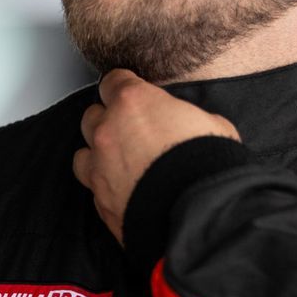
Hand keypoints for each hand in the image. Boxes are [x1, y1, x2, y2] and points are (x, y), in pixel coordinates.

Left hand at [72, 69, 239, 242]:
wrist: (197, 215)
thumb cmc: (208, 166)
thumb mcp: (213, 125)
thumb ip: (188, 119)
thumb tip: (191, 126)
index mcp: (134, 102)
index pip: (113, 81)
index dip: (125, 86)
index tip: (134, 94)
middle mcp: (108, 131)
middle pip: (92, 115)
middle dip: (109, 120)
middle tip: (132, 131)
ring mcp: (99, 168)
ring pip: (83, 153)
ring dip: (98, 155)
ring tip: (121, 164)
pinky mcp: (100, 201)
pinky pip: (93, 188)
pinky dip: (106, 187)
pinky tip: (126, 191)